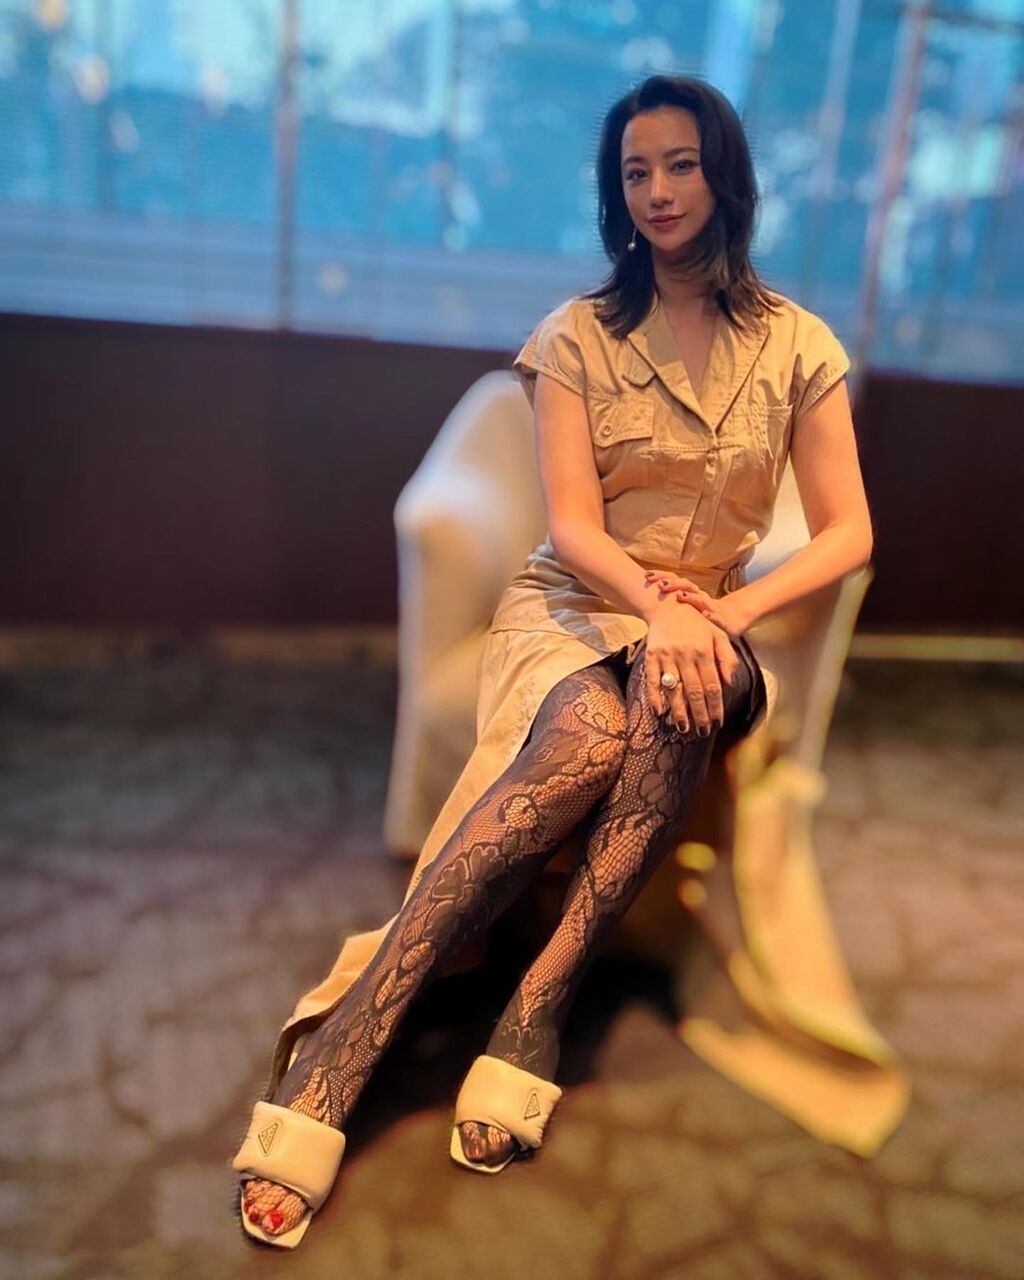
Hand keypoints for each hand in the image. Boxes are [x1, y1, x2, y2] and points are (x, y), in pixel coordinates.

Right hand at [643, 598, 739, 734]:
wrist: (668, 605)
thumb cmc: (697, 622)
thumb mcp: (718, 634)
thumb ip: (727, 658)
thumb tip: (730, 683)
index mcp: (704, 651)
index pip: (712, 685)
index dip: (715, 706)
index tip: (717, 722)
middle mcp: (685, 655)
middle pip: (694, 691)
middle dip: (699, 714)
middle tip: (702, 731)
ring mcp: (667, 656)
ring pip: (674, 689)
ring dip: (678, 711)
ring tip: (683, 728)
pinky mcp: (651, 656)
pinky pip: (652, 680)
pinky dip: (655, 697)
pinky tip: (659, 712)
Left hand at [644, 570, 749, 638]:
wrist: (730, 618)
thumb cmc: (701, 613)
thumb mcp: (681, 608)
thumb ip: (666, 603)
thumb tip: (640, 600)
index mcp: (688, 591)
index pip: (673, 579)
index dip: (661, 576)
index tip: (646, 576)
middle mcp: (699, 595)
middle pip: (685, 584)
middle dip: (673, 584)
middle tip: (660, 584)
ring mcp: (710, 605)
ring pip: (700, 598)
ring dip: (691, 597)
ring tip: (680, 596)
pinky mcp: (720, 617)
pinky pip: (716, 616)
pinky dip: (711, 615)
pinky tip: (706, 615)